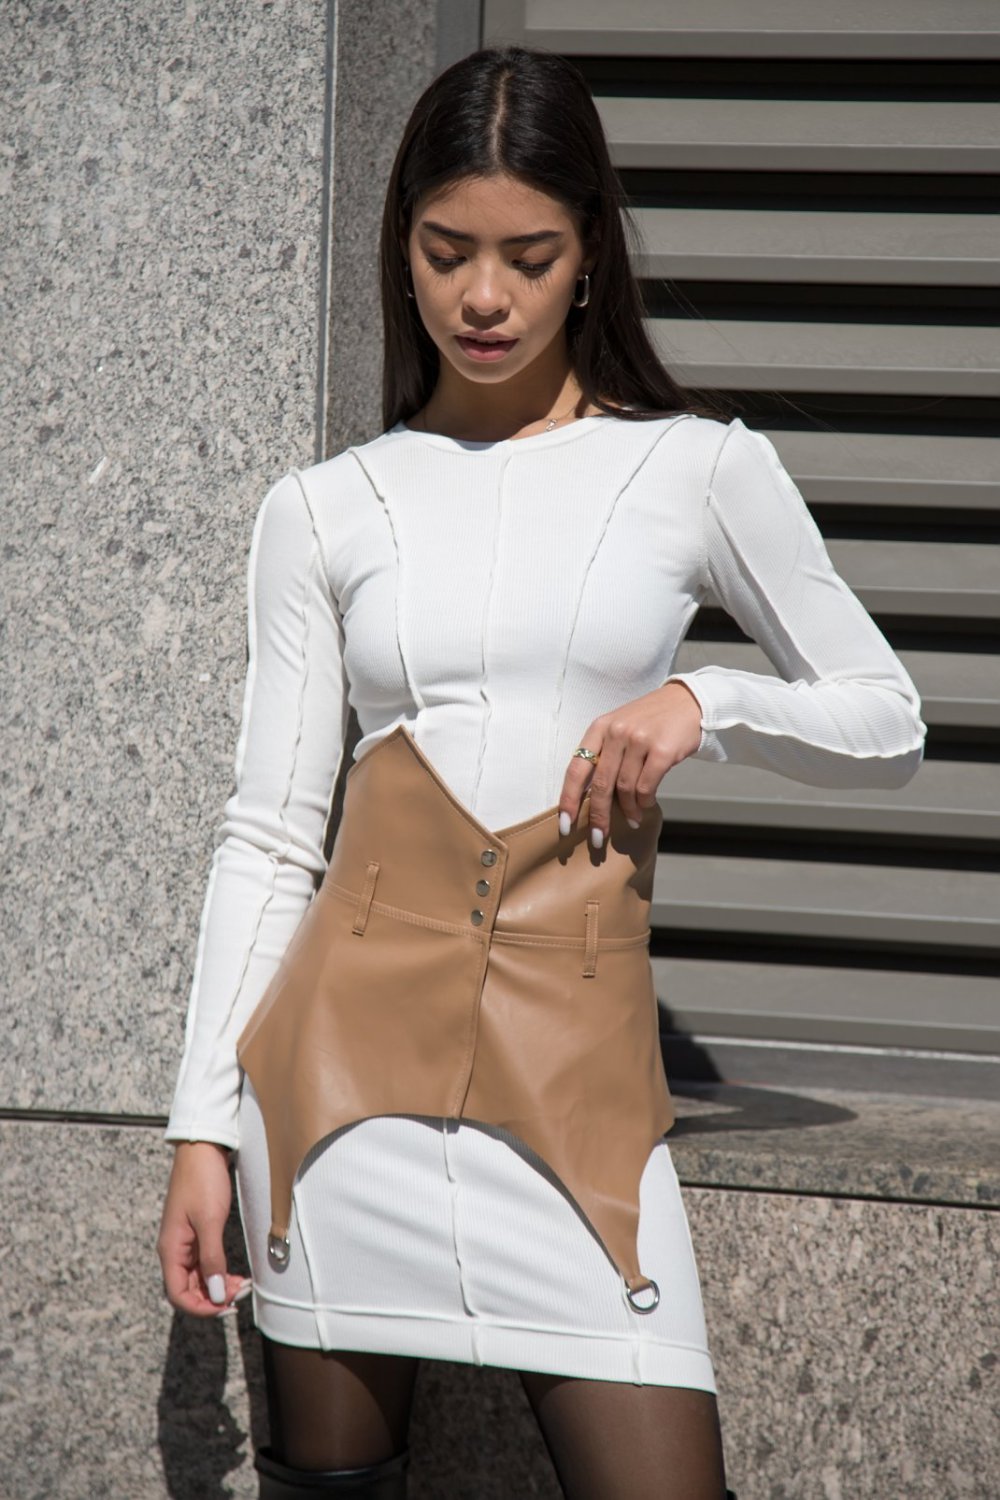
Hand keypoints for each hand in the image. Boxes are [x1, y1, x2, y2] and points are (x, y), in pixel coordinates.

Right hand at [157, 1141, 248, 1316]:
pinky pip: (204, 1263)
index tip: (226, 1306)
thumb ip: (212, 1259)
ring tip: (241, 1285)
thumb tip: (215, 1293)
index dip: (201, 1307)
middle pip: (189, 1289)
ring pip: (199, 1278)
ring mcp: (185, 1242)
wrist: (202, 1149)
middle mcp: (175, 1250)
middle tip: (240, 1294)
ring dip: (218, 1286)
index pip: (178, 1295)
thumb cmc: (202, 1180)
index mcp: (171, 1250)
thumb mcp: (210, 1220)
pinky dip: (219, 1272)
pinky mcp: (196, 1233)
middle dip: (213, 1297)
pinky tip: (234, 1273)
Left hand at [558, 681, 703, 847]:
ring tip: (632, 818)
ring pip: (626, 789)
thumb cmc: (649, 722)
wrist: (686, 702)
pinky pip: (646, 787)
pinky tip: (646, 805)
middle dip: (598, 816)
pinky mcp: (662, 750)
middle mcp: (616, 732)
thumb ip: (605, 756)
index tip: (566, 825)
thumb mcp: (619, 729)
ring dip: (628, 810)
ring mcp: (639, 740)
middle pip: (601, 784)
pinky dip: (644, 802)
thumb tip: (593, 800)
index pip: (576, 769)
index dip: (568, 800)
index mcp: (599, 728)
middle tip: (598, 838)